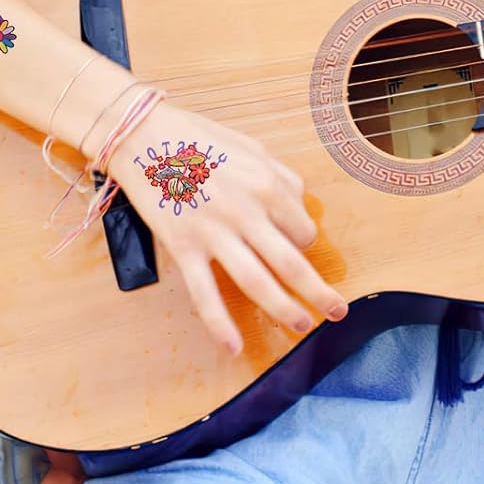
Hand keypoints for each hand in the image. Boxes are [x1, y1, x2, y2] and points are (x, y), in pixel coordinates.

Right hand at [109, 101, 347, 353]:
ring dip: (283, 309)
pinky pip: (205, 294)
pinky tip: (233, 347)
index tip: (296, 248)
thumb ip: (282, 178)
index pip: (303, 230)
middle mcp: (247, 211)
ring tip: (301, 327)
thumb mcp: (253, 148)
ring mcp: (215, 232)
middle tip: (337, 312)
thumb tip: (300, 207)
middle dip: (319, 292)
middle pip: (292, 263)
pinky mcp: (183, 246)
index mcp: (268, 184)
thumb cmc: (201, 139)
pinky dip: (220, 324)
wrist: (146, 136)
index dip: (305, 243)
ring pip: (258, 283)